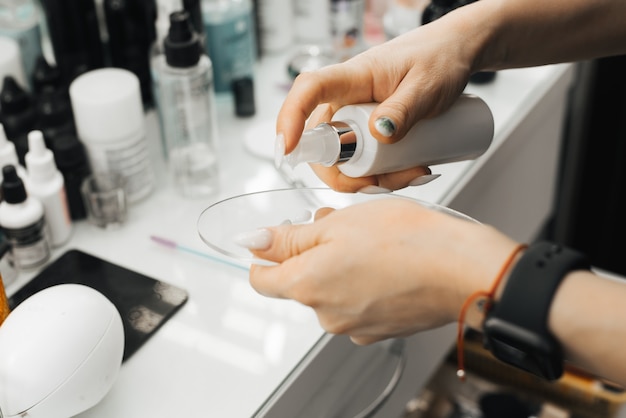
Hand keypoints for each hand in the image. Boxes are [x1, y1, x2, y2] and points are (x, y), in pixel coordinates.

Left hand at [244, 198, 518, 344]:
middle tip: (336, 224)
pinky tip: (384, 261)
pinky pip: (356, 303)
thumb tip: (254, 242)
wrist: (461, 269)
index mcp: (307, 286)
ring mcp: (354, 326)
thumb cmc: (406, 240)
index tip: (279, 237)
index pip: (261, 279)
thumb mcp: (338, 223)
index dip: (265, 253)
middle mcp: (325, 315)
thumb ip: (289, 238)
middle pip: (300, 281)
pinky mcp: (379, 329)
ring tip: (368, 239)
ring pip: (330, 290)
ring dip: (338, 264)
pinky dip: (361, 282)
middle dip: (311, 251)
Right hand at [276, 18, 477, 191]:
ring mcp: (356, 117)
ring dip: (371, 177)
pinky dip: (381, 174)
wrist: (455, 54)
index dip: (291, 118)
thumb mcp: (427, 85)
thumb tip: (378, 135)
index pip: (309, 90)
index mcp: (353, 76)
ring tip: (414, 172)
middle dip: (344, 173)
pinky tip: (411, 171)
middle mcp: (346, 98)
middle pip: (321, 141)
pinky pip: (362, 160)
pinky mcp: (368, 131)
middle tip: (382, 182)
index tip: (288, 148)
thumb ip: (404, 109)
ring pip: (343, 158)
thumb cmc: (440, 57)